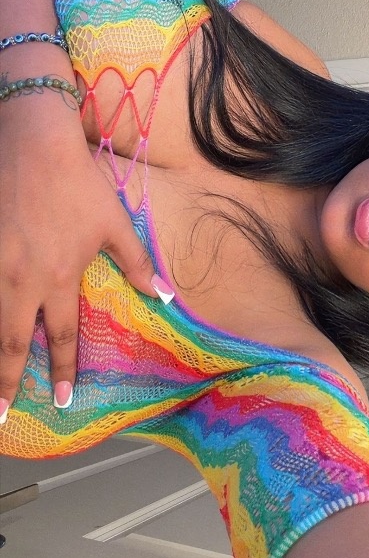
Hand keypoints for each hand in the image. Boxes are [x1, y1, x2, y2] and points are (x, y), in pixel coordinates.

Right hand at [0, 98, 166, 419]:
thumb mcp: (115, 223)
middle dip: (5, 382)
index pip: (59, 337)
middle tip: (0, 415)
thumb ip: (138, 264)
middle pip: (9, 341)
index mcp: (58, 278)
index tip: (61, 399)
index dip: (60, 371)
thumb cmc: (78, 183)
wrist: (34, 142)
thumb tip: (164, 296)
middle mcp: (20, 279)